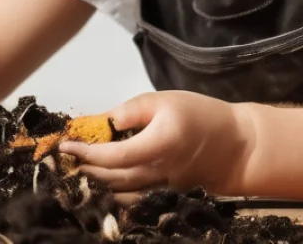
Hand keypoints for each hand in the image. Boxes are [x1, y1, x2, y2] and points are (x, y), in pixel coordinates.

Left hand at [59, 91, 254, 204]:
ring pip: (123, 196)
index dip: (86, 153)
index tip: (65, 146)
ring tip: (79, 173)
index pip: (114, 156)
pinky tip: (103, 186)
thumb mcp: (164, 100)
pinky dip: (116, 196)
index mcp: (159, 144)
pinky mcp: (169, 197)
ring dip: (98, 187)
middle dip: (86, 172)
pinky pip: (137, 201)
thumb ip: (129, 111)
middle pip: (114, 180)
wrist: (238, 146)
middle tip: (65, 161)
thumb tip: (98, 122)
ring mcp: (165, 189)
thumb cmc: (200, 115)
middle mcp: (161, 172)